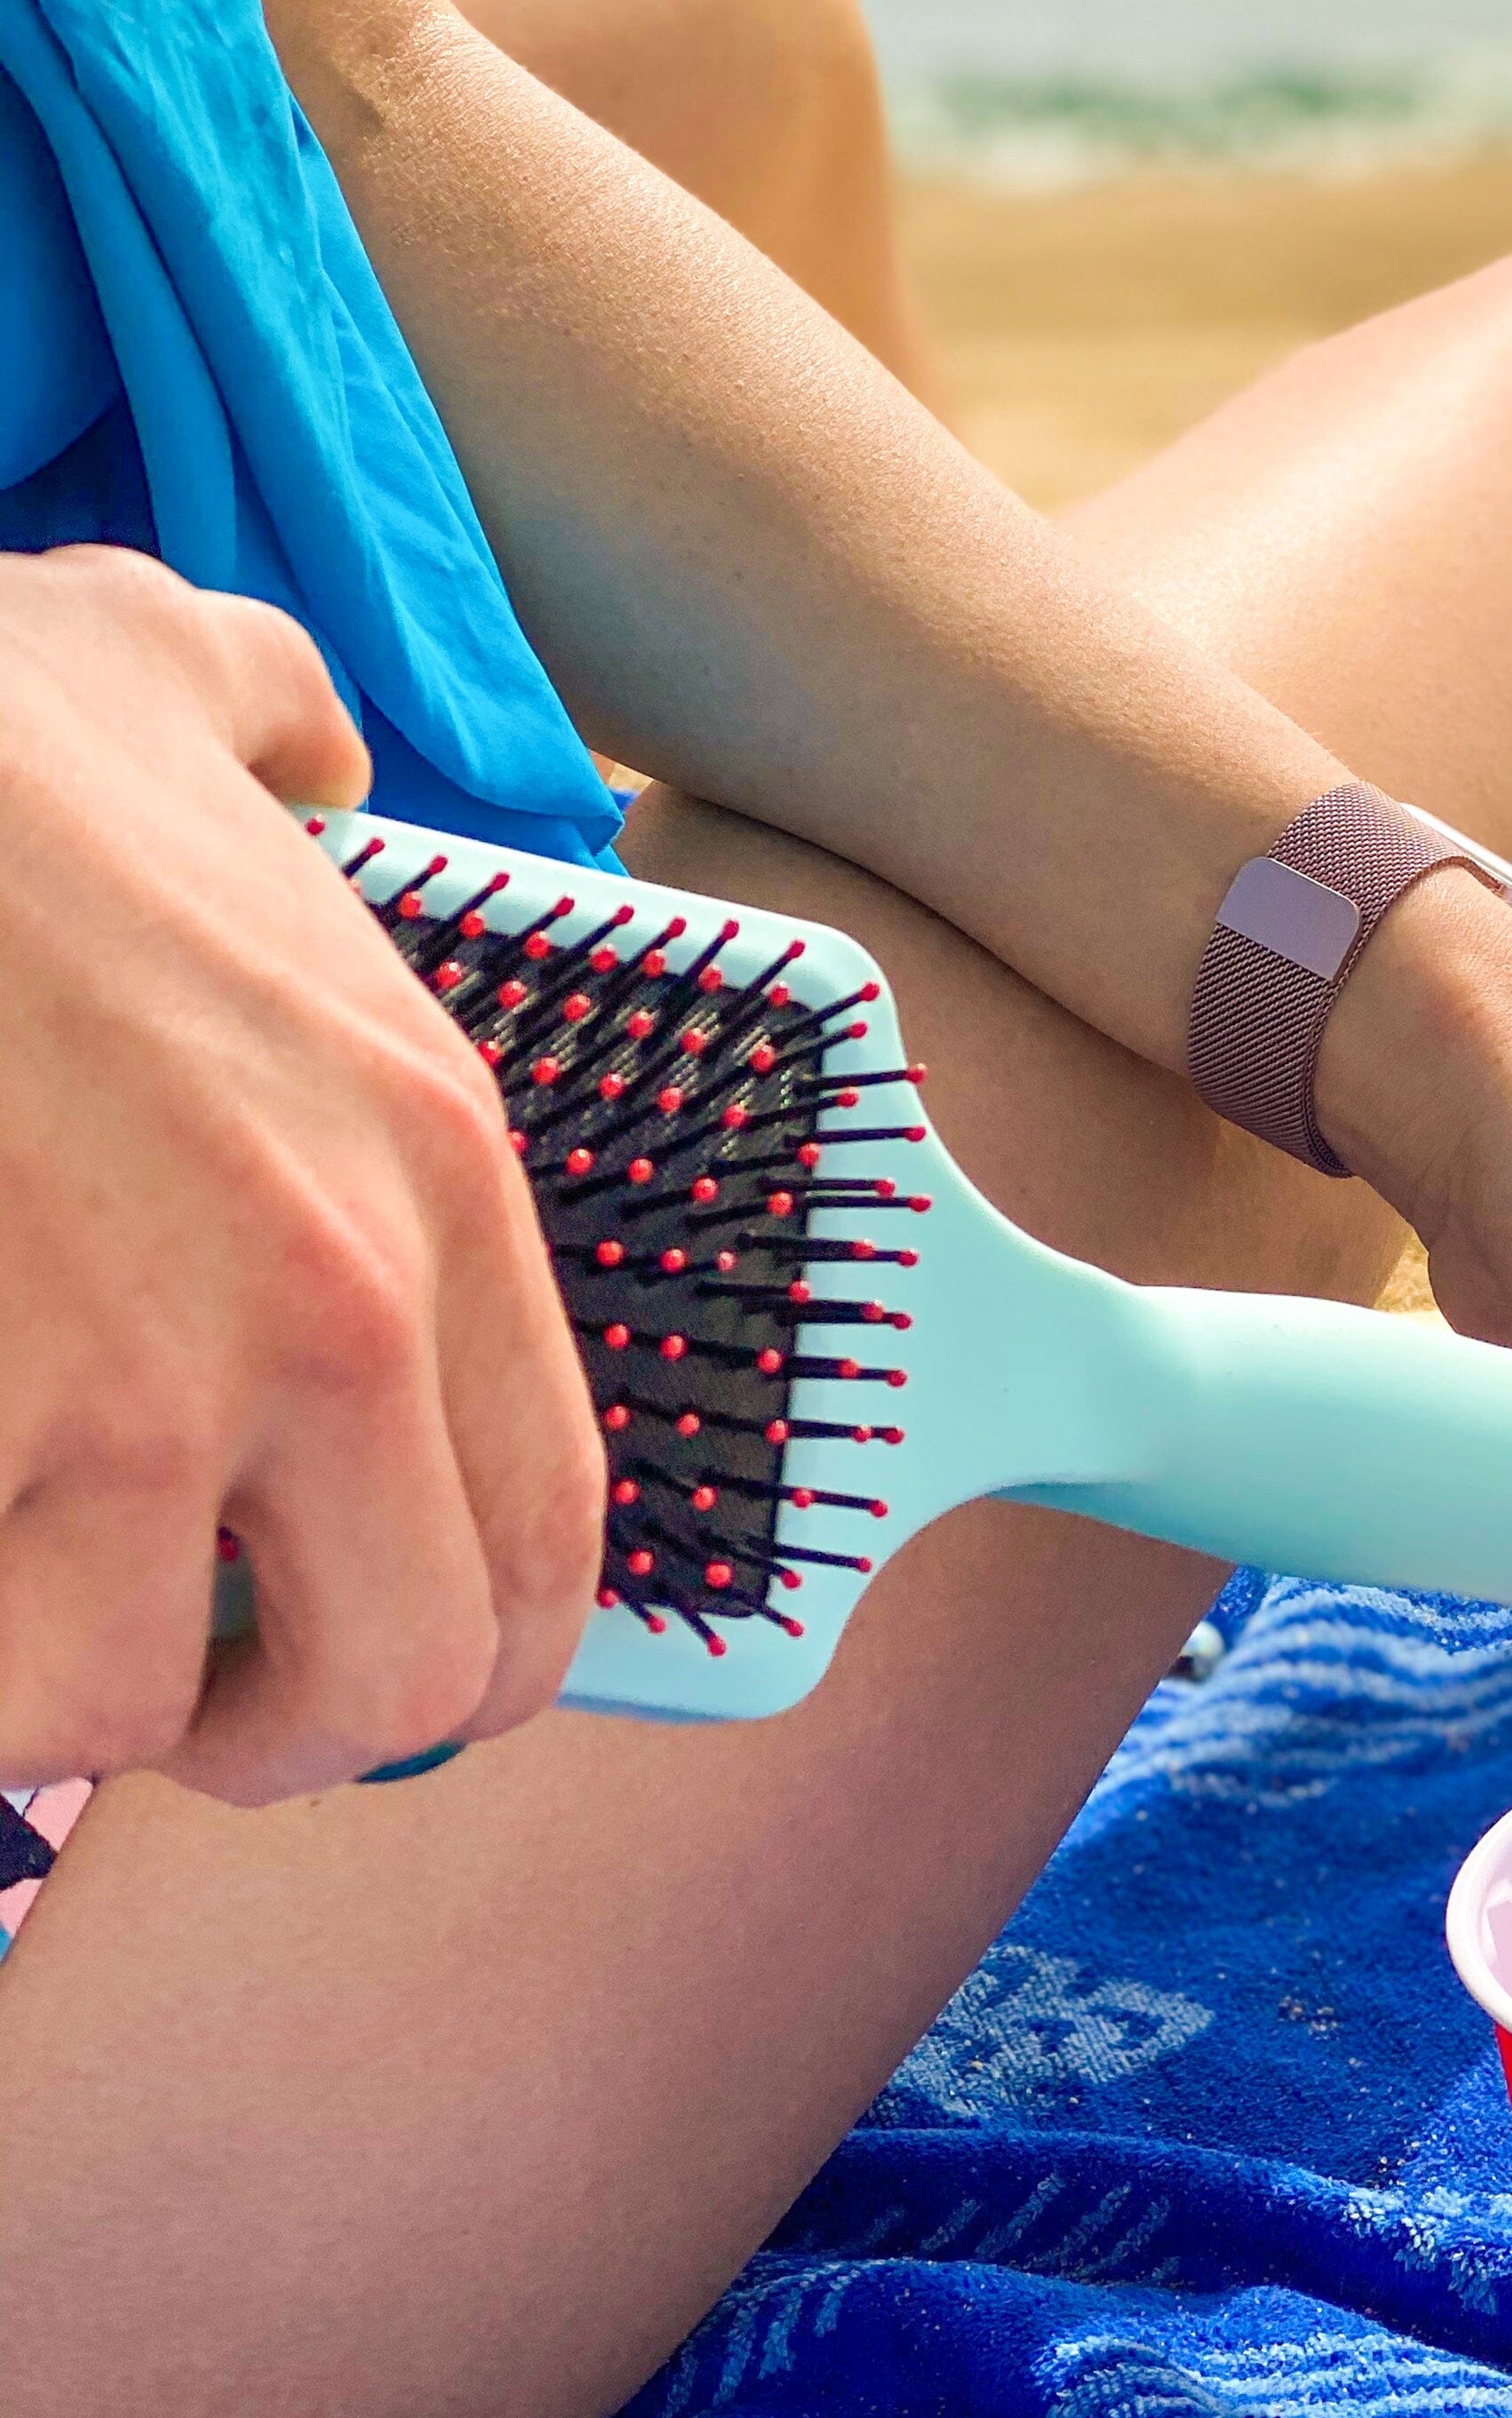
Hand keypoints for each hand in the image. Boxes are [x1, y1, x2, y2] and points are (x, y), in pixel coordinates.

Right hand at [0, 547, 603, 1799]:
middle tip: (179, 1685)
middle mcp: (339, 1302)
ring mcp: (142, 1380)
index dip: (471, 1654)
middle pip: (401, 1681)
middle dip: (281, 1732)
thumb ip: (290, 740)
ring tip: (7, 1603)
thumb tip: (311, 750)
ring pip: (126, 1705)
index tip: (367, 1664)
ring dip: (53, 1693)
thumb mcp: (185, 685)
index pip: (551, 1529)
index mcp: (440, 1172)